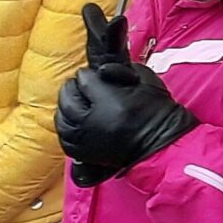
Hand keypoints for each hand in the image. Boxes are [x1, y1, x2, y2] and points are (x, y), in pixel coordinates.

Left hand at [56, 3, 197, 184]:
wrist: (160, 143)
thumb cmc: (157, 110)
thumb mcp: (146, 81)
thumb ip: (121, 70)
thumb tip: (101, 69)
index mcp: (110, 101)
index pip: (84, 80)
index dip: (86, 74)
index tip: (91, 74)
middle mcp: (92, 121)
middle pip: (68, 98)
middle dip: (72, 87)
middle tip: (79, 84)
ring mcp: (85, 139)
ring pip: (62, 117)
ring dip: (66, 106)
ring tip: (74, 101)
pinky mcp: (82, 153)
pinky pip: (63, 136)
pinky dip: (65, 125)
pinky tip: (72, 120)